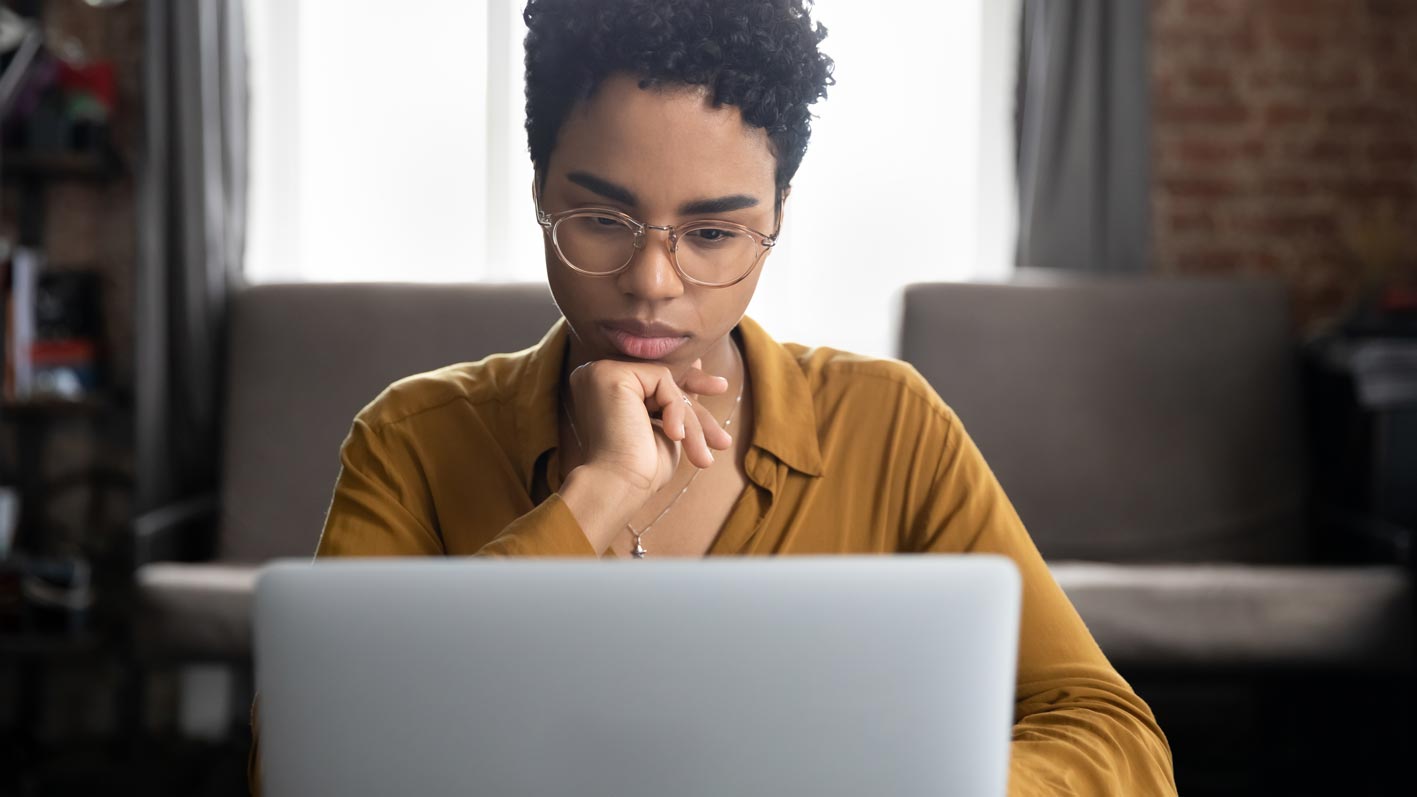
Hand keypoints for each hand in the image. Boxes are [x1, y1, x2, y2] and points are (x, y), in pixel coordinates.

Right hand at [565, 357, 733, 499]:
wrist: (620, 486)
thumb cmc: (641, 467)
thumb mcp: (666, 424)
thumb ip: (674, 395)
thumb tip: (698, 363)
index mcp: (604, 386)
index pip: (654, 381)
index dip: (686, 392)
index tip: (718, 392)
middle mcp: (597, 373)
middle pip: (661, 380)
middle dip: (694, 408)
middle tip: (721, 436)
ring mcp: (601, 371)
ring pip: (665, 381)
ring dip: (689, 418)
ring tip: (702, 455)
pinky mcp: (611, 374)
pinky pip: (662, 379)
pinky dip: (676, 409)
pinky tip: (676, 436)